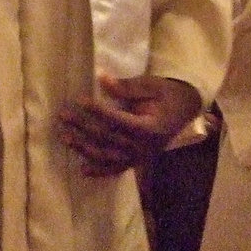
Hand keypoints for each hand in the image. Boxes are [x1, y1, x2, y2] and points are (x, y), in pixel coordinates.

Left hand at [58, 74, 201, 176]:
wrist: (187, 110)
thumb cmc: (169, 95)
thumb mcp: (152, 86)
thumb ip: (127, 86)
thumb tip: (102, 80)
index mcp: (151, 128)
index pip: (120, 121)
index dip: (99, 111)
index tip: (80, 100)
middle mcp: (145, 147)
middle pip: (109, 139)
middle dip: (84, 127)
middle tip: (64, 116)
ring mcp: (141, 156)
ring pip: (109, 156)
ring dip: (85, 148)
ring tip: (65, 138)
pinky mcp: (138, 160)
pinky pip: (117, 169)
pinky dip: (100, 171)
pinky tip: (83, 170)